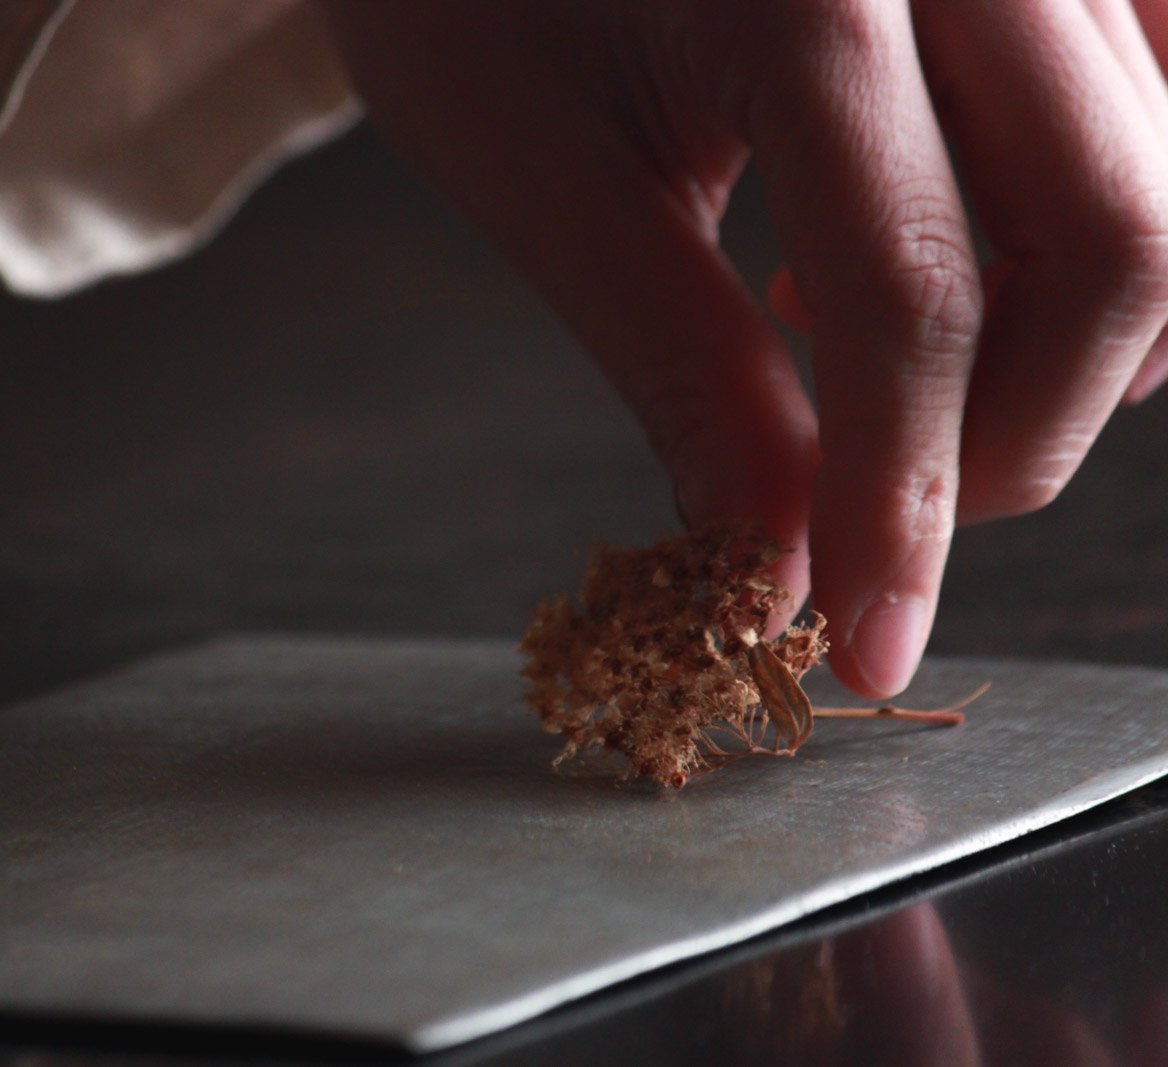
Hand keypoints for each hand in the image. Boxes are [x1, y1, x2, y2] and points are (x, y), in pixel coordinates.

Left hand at [323, 0, 1167, 696]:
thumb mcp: (551, 184)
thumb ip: (691, 373)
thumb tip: (790, 571)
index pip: (914, 292)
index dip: (902, 504)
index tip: (874, 644)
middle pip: (1118, 239)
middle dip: (1012, 438)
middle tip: (882, 509)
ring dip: (1071, 334)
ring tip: (874, 336)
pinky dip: (1107, 221)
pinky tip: (960, 243)